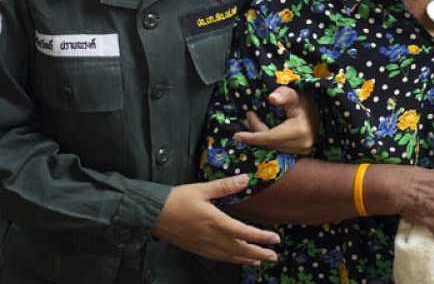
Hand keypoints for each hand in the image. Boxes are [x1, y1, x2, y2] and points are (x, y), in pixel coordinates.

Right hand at [152, 175, 279, 265]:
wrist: (152, 214)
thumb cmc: (176, 199)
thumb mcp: (202, 189)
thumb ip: (224, 186)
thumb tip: (245, 179)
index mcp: (214, 221)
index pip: (243, 232)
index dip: (260, 237)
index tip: (275, 239)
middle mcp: (210, 237)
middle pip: (239, 249)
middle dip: (258, 253)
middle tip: (273, 256)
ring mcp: (203, 245)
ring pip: (229, 256)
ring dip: (246, 259)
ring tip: (260, 261)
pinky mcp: (196, 248)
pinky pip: (218, 257)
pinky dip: (231, 259)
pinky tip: (236, 258)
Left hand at [233, 86, 318, 154]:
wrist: (319, 110)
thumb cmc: (305, 101)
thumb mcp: (295, 93)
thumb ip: (283, 94)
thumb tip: (271, 98)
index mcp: (299, 131)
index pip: (270, 138)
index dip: (252, 137)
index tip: (237, 135)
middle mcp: (302, 145)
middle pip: (270, 144)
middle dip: (254, 133)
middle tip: (247, 117)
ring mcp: (302, 151)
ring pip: (273, 148)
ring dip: (260, 138)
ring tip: (250, 123)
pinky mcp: (300, 152)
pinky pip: (278, 149)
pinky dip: (268, 142)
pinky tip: (260, 133)